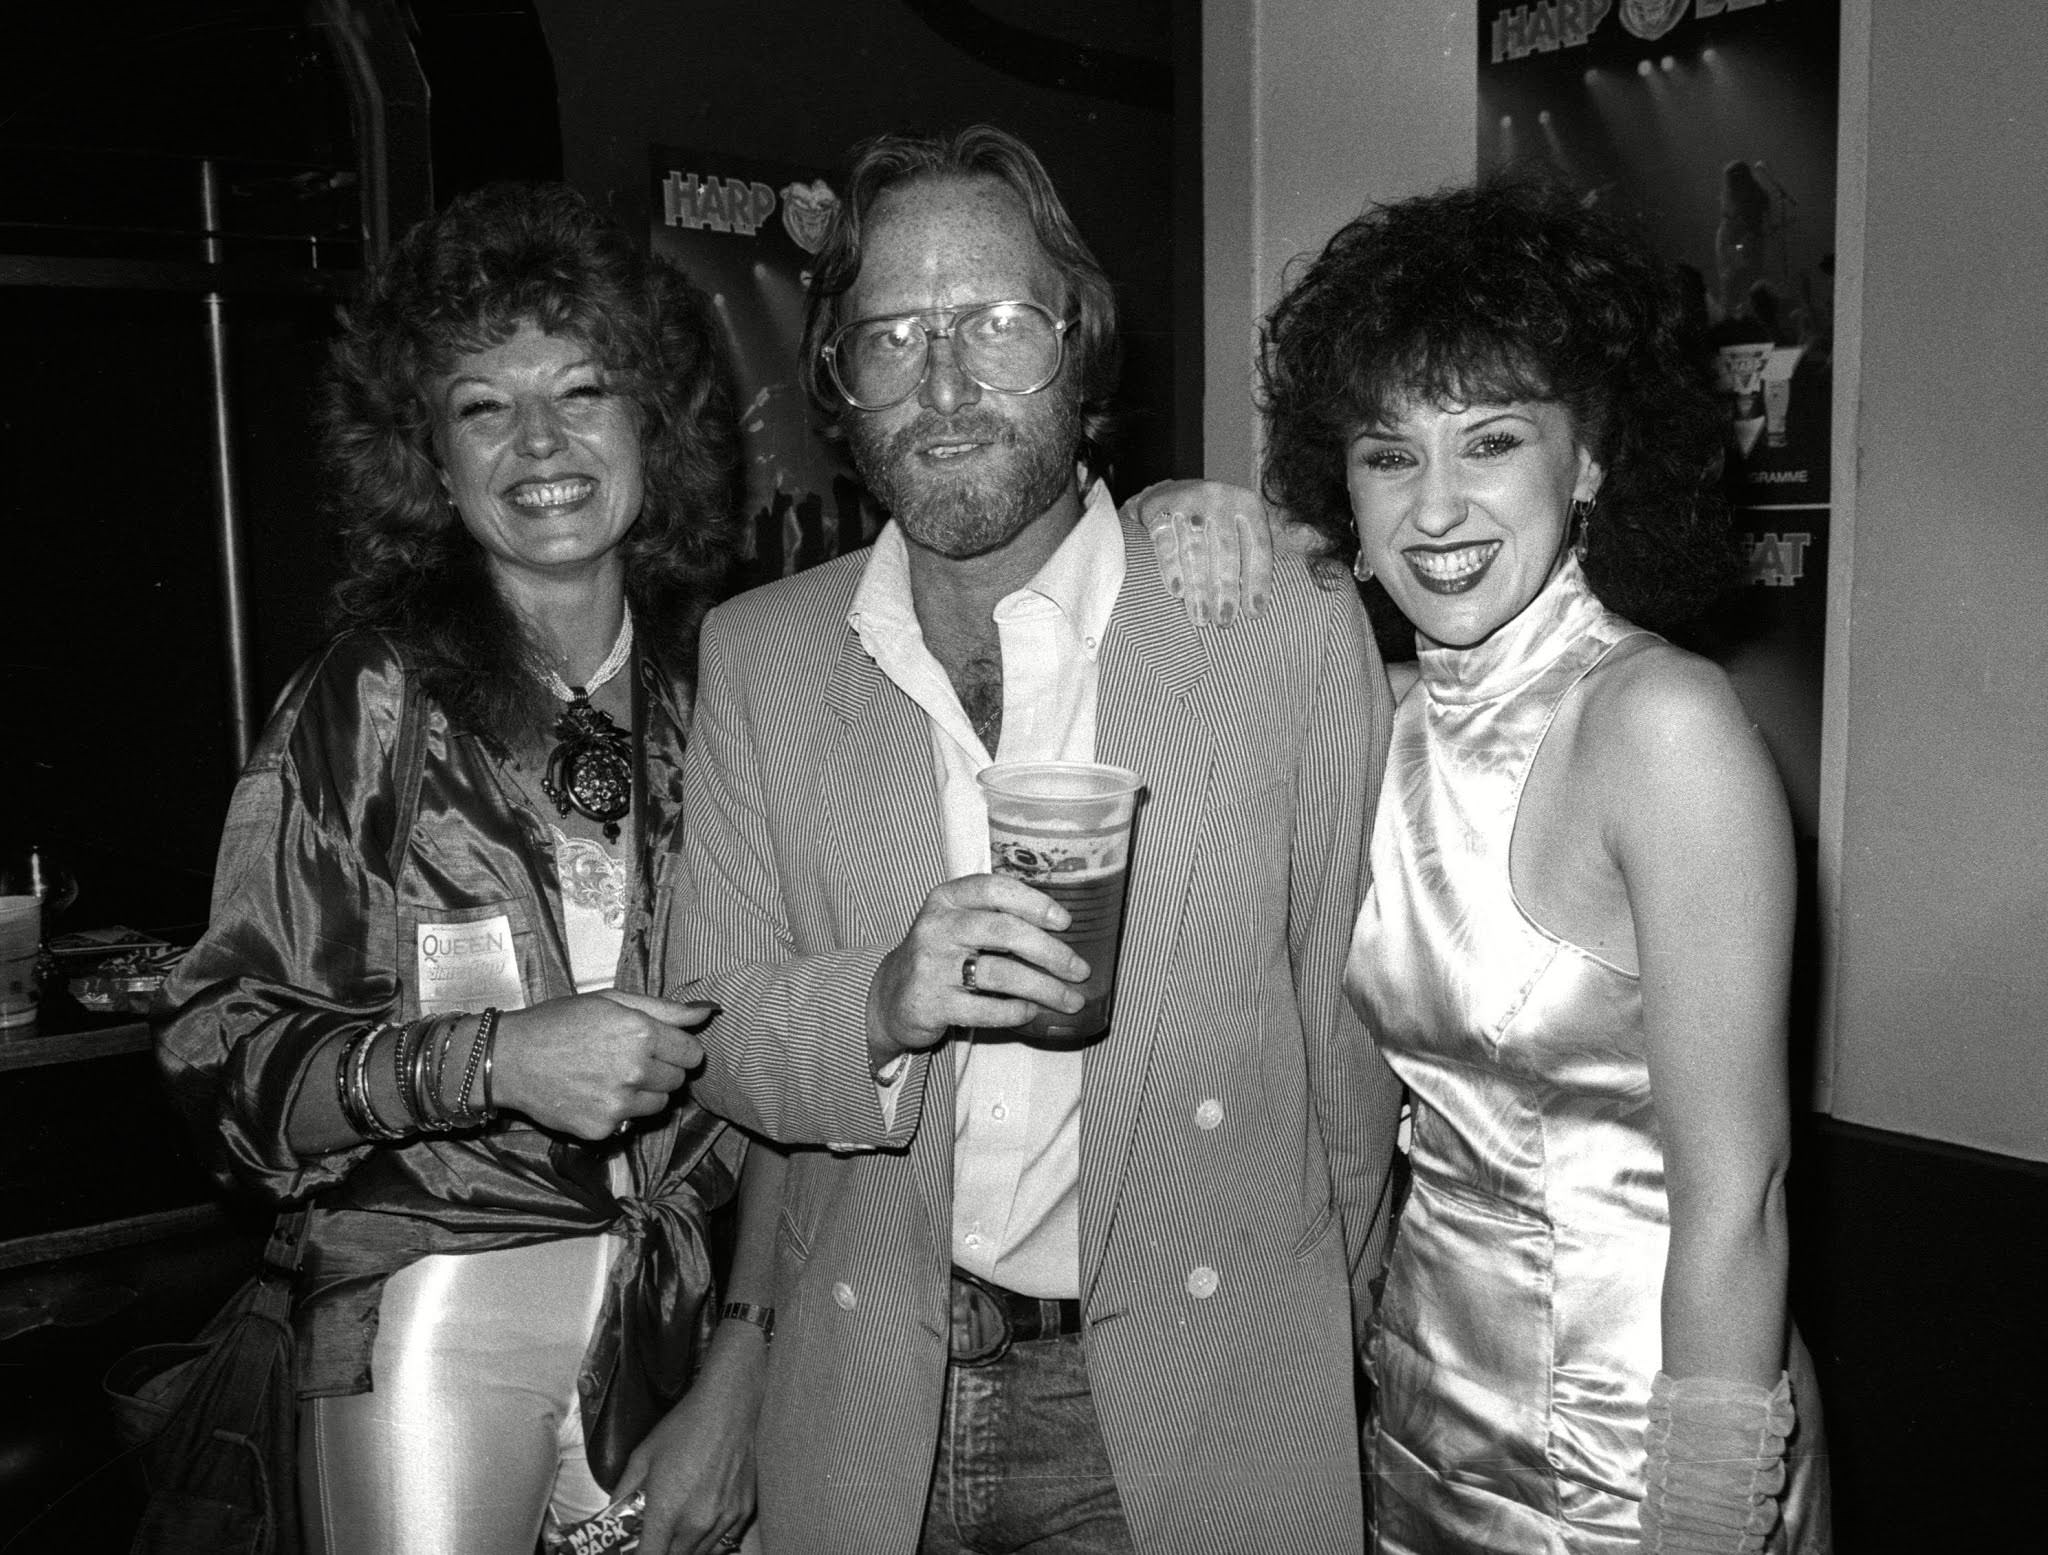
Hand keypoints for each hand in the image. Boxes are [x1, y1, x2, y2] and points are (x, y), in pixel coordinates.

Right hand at [490, 991, 710, 1139]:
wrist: (508, 1058)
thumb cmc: (558, 1022)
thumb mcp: (610, 1001)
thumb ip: (664, 1009)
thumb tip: (708, 1011)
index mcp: (641, 1033)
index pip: (692, 1053)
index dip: (678, 1049)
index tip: (660, 1046)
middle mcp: (635, 1070)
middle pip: (678, 1081)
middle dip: (661, 1070)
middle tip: (627, 1059)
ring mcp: (619, 1104)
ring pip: (658, 1105)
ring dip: (644, 1094)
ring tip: (609, 1076)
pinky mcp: (603, 1128)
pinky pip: (629, 1124)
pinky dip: (617, 1113)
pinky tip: (591, 1094)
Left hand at [616, 1331, 764, 1554]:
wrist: (729, 1406)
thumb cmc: (684, 1427)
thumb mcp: (643, 1456)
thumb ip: (624, 1492)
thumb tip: (614, 1515)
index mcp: (667, 1511)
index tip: (636, 1551)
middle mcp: (697, 1523)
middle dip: (661, 1551)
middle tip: (654, 1536)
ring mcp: (724, 1519)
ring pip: (700, 1554)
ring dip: (685, 1548)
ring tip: (676, 1531)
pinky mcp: (743, 1511)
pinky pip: (724, 1542)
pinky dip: (710, 1541)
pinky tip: (701, 1525)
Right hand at [866, 873, 1087, 1067]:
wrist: (891, 996)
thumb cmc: (941, 955)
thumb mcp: (958, 923)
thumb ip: (996, 917)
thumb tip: (1063, 930)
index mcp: (947, 899)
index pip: (994, 889)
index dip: (1033, 903)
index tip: (1065, 921)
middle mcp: (936, 927)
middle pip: (1004, 932)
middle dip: (1050, 952)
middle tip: (1079, 970)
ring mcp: (931, 966)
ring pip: (1000, 974)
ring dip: (1044, 988)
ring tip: (1070, 1000)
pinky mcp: (930, 1003)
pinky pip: (984, 1008)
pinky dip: (1015, 1011)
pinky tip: (1031, 1011)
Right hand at [1126, 479, 1274, 625]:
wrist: (1170, 494)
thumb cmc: (1216, 523)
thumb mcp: (1242, 525)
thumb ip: (1260, 548)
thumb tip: (1285, 577)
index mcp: (1248, 504)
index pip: (1258, 547)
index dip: (1258, 582)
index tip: (1254, 613)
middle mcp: (1220, 498)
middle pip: (1226, 551)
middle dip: (1226, 590)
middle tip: (1225, 622)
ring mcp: (1188, 501)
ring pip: (1195, 550)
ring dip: (1199, 588)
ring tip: (1201, 618)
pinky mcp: (1159, 510)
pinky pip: (1166, 543)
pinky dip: (1171, 568)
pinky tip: (1177, 592)